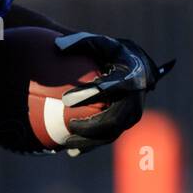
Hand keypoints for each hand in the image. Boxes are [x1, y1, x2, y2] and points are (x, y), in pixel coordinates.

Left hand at [54, 33, 174, 156]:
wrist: (134, 66)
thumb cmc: (111, 52)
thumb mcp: (97, 43)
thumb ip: (79, 43)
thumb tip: (56, 46)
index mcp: (131, 77)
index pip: (109, 88)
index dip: (88, 94)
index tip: (65, 99)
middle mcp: (136, 99)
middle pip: (114, 120)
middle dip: (91, 126)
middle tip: (69, 126)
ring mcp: (132, 115)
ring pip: (111, 134)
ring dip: (90, 142)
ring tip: (67, 144)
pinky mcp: (125, 124)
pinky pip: (107, 137)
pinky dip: (90, 145)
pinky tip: (70, 150)